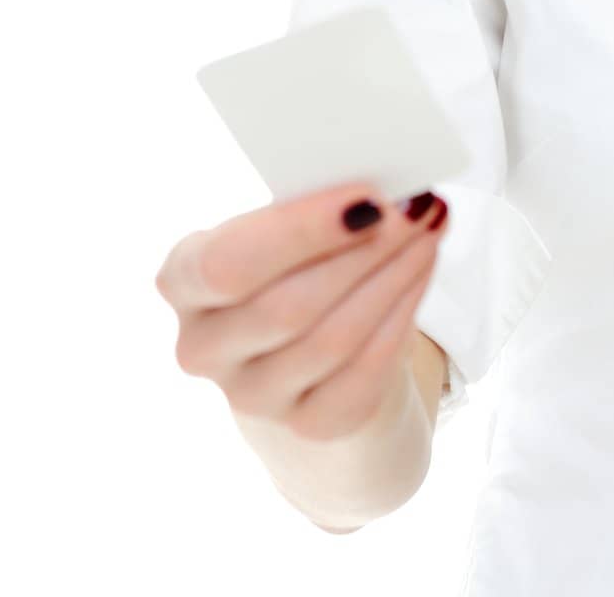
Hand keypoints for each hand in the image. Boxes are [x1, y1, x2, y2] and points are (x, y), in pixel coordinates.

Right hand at [154, 183, 447, 441]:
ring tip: (429, 227)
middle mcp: (204, 348)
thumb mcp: (285, 233)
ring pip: (332, 339)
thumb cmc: (297, 267)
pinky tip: (422, 271)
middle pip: (287, 306)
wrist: (312, 361)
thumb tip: (390, 187)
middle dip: (363, 251)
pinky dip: (402, 315)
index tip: (368, 197)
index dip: (298, 232)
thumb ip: (315, 211)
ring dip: (392, 276)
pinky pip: (364, 372)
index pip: (225, 264)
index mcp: (185, 280)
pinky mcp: (309, 426)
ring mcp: (252, 398)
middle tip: (415, 206)